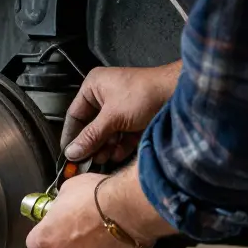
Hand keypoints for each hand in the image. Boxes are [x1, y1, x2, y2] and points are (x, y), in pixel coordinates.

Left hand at [24, 173, 150, 247]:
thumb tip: (63, 204)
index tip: (53, 226)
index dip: (44, 235)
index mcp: (47, 238)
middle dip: (67, 244)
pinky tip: (116, 239)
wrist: (129, 209)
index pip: (34, 244)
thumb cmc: (96, 196)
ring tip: (103, 231)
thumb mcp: (69, 188)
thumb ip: (61, 203)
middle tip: (81, 227)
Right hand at [61, 61, 181, 161]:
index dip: (71, 136)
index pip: (75, 115)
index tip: (69, 154)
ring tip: (103, 158)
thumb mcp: (112, 117)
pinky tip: (118, 155)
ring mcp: (121, 108)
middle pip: (91, 127)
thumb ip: (90, 137)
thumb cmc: (146, 92)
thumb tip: (72, 152)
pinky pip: (121, 136)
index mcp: (94, 87)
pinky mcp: (135, 119)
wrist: (178, 94)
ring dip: (105, 148)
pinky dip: (119, 146)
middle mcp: (105, 96)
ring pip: (106, 133)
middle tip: (86, 161)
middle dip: (91, 145)